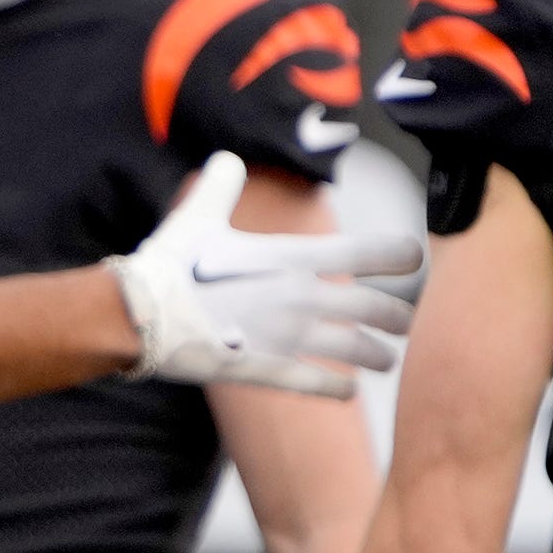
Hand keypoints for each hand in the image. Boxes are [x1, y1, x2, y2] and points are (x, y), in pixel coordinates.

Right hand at [106, 151, 420, 395]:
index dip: (399, 255)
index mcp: (290, 259)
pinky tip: (347, 392)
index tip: (414, 258)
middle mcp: (300, 299)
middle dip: (399, 316)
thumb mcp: (195, 217)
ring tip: (387, 360)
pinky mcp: (267, 370)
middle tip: (407, 321)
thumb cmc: (169, 265)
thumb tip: (224, 159)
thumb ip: (219, 186)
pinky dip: (336, 389)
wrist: (138, 317)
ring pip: (356, 351)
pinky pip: (316, 384)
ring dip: (378, 356)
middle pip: (375, 308)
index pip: (368, 252)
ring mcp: (287, 339)